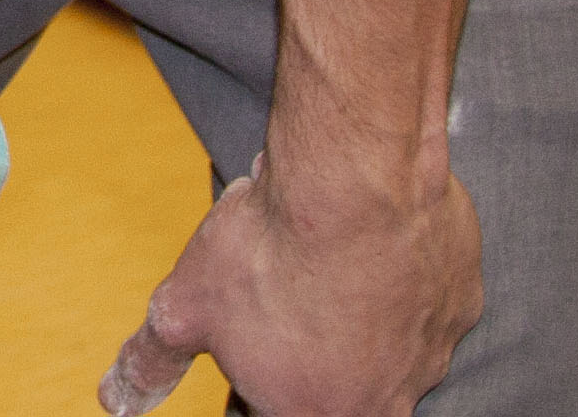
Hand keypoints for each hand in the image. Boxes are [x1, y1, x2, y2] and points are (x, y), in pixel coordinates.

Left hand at [99, 157, 481, 415]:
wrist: (351, 183)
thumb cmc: (268, 251)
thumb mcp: (183, 308)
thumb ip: (153, 362)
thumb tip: (117, 398)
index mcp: (320, 415)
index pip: (278, 410)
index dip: (255, 374)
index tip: (248, 334)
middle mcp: (386, 401)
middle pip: (338, 384)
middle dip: (302, 342)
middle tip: (279, 290)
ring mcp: (433, 353)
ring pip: (385, 341)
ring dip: (349, 308)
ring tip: (313, 257)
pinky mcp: (460, 302)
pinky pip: (423, 298)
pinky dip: (394, 275)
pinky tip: (364, 240)